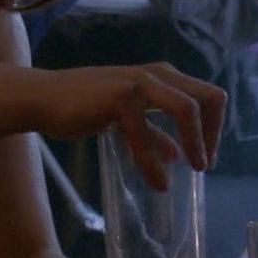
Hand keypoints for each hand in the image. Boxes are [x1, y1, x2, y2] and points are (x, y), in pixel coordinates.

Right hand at [33, 62, 225, 189]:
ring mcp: (139, 81)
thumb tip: (176, 154)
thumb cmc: (82, 106)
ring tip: (195, 169)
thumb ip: (153, 131)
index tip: (206, 156)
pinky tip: (157, 183)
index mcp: (162, 76)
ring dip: (196, 142)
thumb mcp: (126, 119)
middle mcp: (157, 74)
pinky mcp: (120, 96)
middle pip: (209, 97)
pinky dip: (154, 162)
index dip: (215, 127)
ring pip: (187, 108)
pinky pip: (147, 133)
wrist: (43, 98)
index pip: (208, 95)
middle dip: (213, 134)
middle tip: (205, 164)